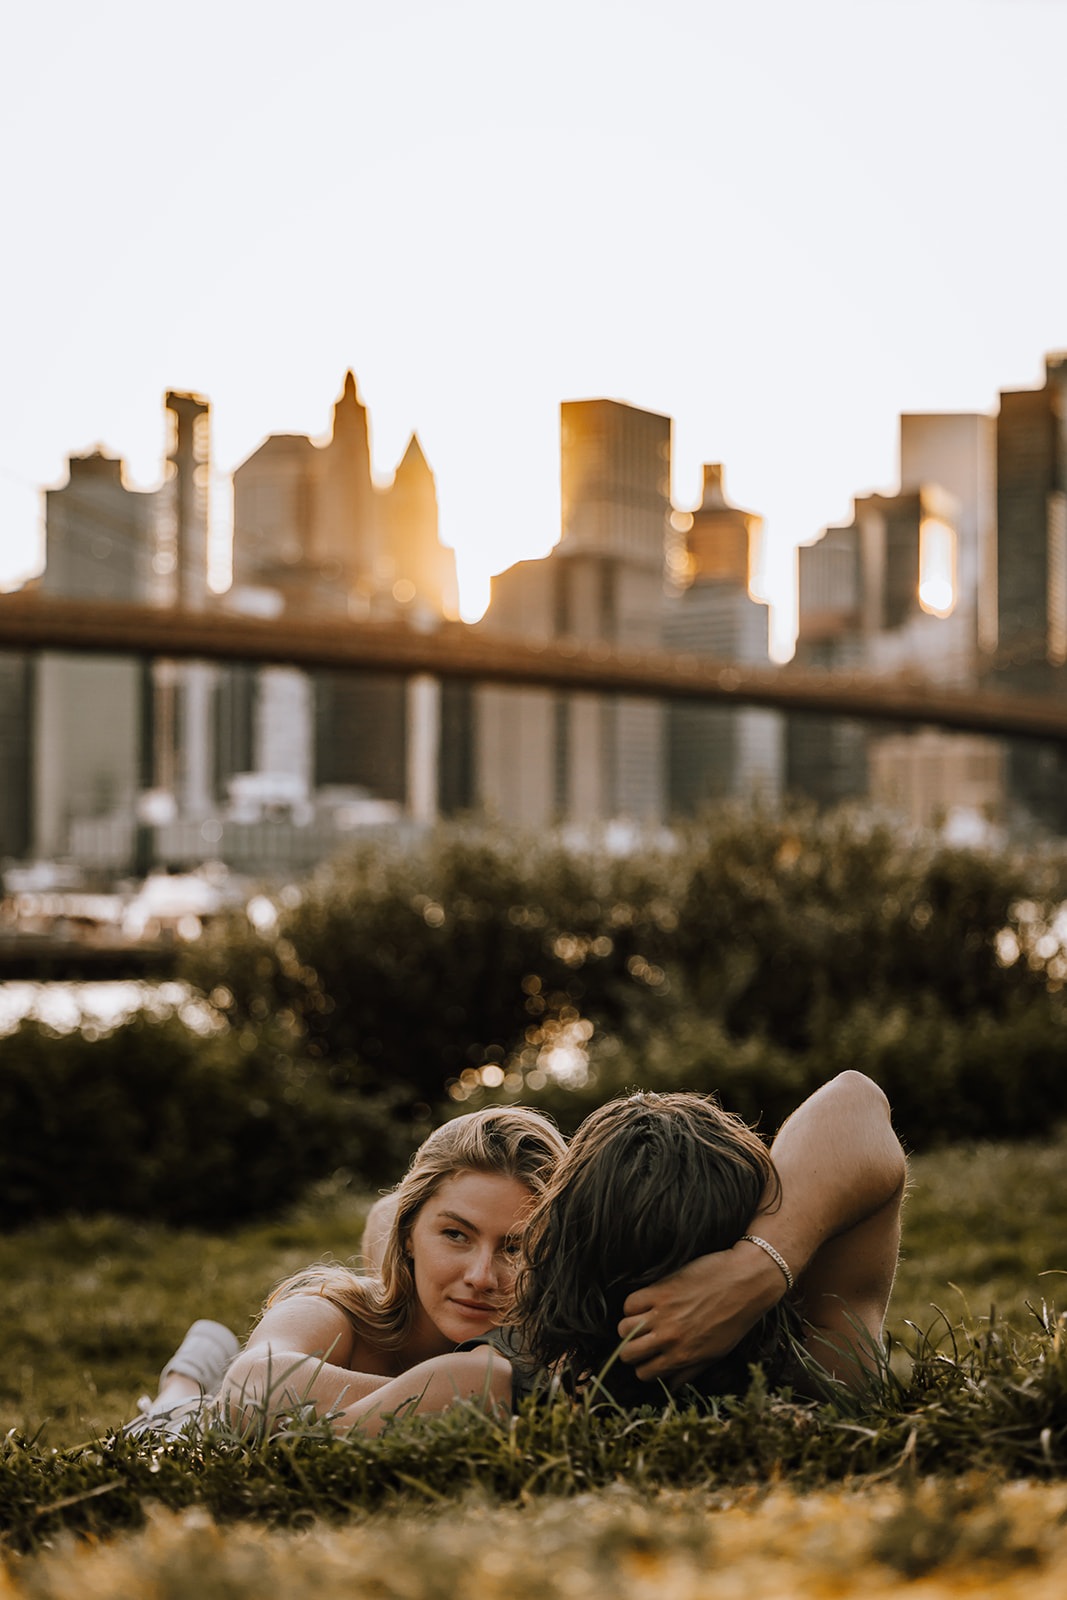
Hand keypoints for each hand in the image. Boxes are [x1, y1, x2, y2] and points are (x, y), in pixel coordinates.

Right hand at [617, 1242, 786, 1382]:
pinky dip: (633, 1305)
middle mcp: (669, 1338)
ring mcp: (663, 1314)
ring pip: (622, 1329)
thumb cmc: (735, 1319)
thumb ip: (690, 1371)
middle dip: (631, 1349)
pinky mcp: (661, 1290)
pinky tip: (646, 1303)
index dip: (644, 1366)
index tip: (649, 1357)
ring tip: (642, 1320)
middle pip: (627, 1353)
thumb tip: (671, 1385)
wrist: (746, 1283)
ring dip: (629, 1326)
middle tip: (642, 1339)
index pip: (644, 1373)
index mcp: (682, 1357)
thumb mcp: (716, 1354)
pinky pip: (630, 1303)